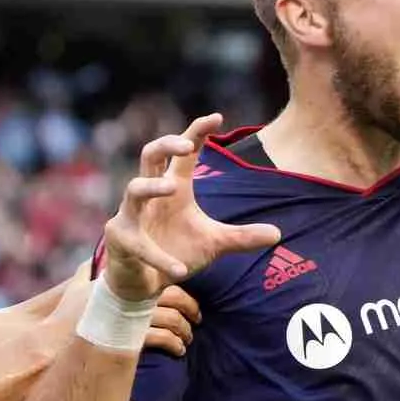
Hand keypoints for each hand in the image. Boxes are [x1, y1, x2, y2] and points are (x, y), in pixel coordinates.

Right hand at [47, 264, 201, 355]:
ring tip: (186, 340)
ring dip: (184, 330)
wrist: (49, 343)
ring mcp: (130, 317)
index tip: (188, 302)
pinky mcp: (129, 337)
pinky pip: (161, 339)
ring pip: (171, 319)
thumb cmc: (62, 317)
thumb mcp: (75, 290)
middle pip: (173, 297)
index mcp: (124, 285)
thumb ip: (85, 275)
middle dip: (190, 308)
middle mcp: (130, 297)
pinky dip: (174, 344)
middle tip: (197, 319)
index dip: (179, 292)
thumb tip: (90, 261)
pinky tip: (178, 350)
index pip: (161, 282)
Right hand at [103, 113, 281, 300]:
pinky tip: (179, 271)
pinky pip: (139, 244)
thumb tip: (278, 234)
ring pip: (135, 188)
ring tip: (172, 187)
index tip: (217, 117)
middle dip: (166, 144)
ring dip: (153, 186)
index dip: (197, 133)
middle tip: (186, 145)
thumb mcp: (214, 243)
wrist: (144, 283)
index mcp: (175, 187)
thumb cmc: (175, 251)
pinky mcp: (121, 239)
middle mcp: (151, 194)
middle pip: (150, 154)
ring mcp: (131, 214)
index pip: (184, 154)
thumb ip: (242, 236)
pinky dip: (160, 257)